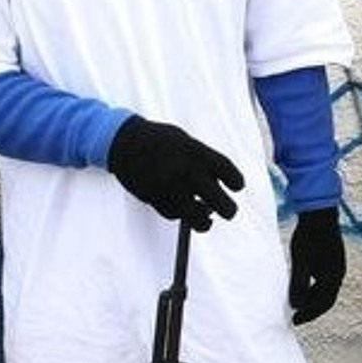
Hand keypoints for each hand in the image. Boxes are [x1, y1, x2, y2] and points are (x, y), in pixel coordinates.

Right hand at [107, 116, 243, 230]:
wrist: (124, 141)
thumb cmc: (160, 141)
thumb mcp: (187, 142)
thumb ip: (203, 162)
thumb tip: (218, 188)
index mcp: (198, 153)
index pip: (228, 173)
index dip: (236, 183)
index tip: (237, 188)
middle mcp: (187, 171)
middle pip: (220, 202)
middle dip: (229, 210)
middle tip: (229, 211)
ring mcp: (171, 187)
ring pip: (197, 217)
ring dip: (204, 222)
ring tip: (206, 219)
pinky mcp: (155, 199)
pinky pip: (174, 215)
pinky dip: (180, 215)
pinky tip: (181, 209)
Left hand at [289, 207, 345, 324]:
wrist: (319, 213)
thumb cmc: (309, 237)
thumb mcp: (300, 262)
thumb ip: (299, 284)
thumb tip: (296, 305)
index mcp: (334, 276)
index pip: (323, 303)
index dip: (309, 314)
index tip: (295, 321)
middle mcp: (339, 273)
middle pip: (326, 298)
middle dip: (311, 309)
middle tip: (295, 316)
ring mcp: (337, 265)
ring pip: (326, 289)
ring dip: (313, 298)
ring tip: (298, 303)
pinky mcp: (332, 258)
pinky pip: (325, 279)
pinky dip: (314, 287)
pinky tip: (303, 284)